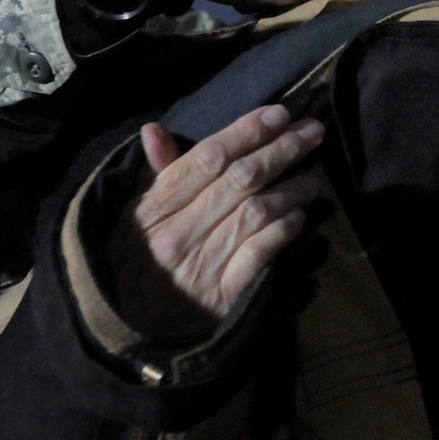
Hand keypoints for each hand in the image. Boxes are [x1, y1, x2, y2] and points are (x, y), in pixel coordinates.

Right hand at [110, 105, 325, 336]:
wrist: (125, 325)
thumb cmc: (134, 259)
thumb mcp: (134, 214)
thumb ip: (156, 173)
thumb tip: (155, 129)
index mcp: (155, 207)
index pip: (207, 158)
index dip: (246, 131)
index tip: (279, 114)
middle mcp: (178, 232)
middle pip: (239, 180)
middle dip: (281, 150)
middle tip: (313, 133)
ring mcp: (200, 265)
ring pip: (253, 214)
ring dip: (289, 191)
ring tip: (312, 179)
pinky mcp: (220, 297)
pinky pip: (257, 256)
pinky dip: (281, 233)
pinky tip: (299, 218)